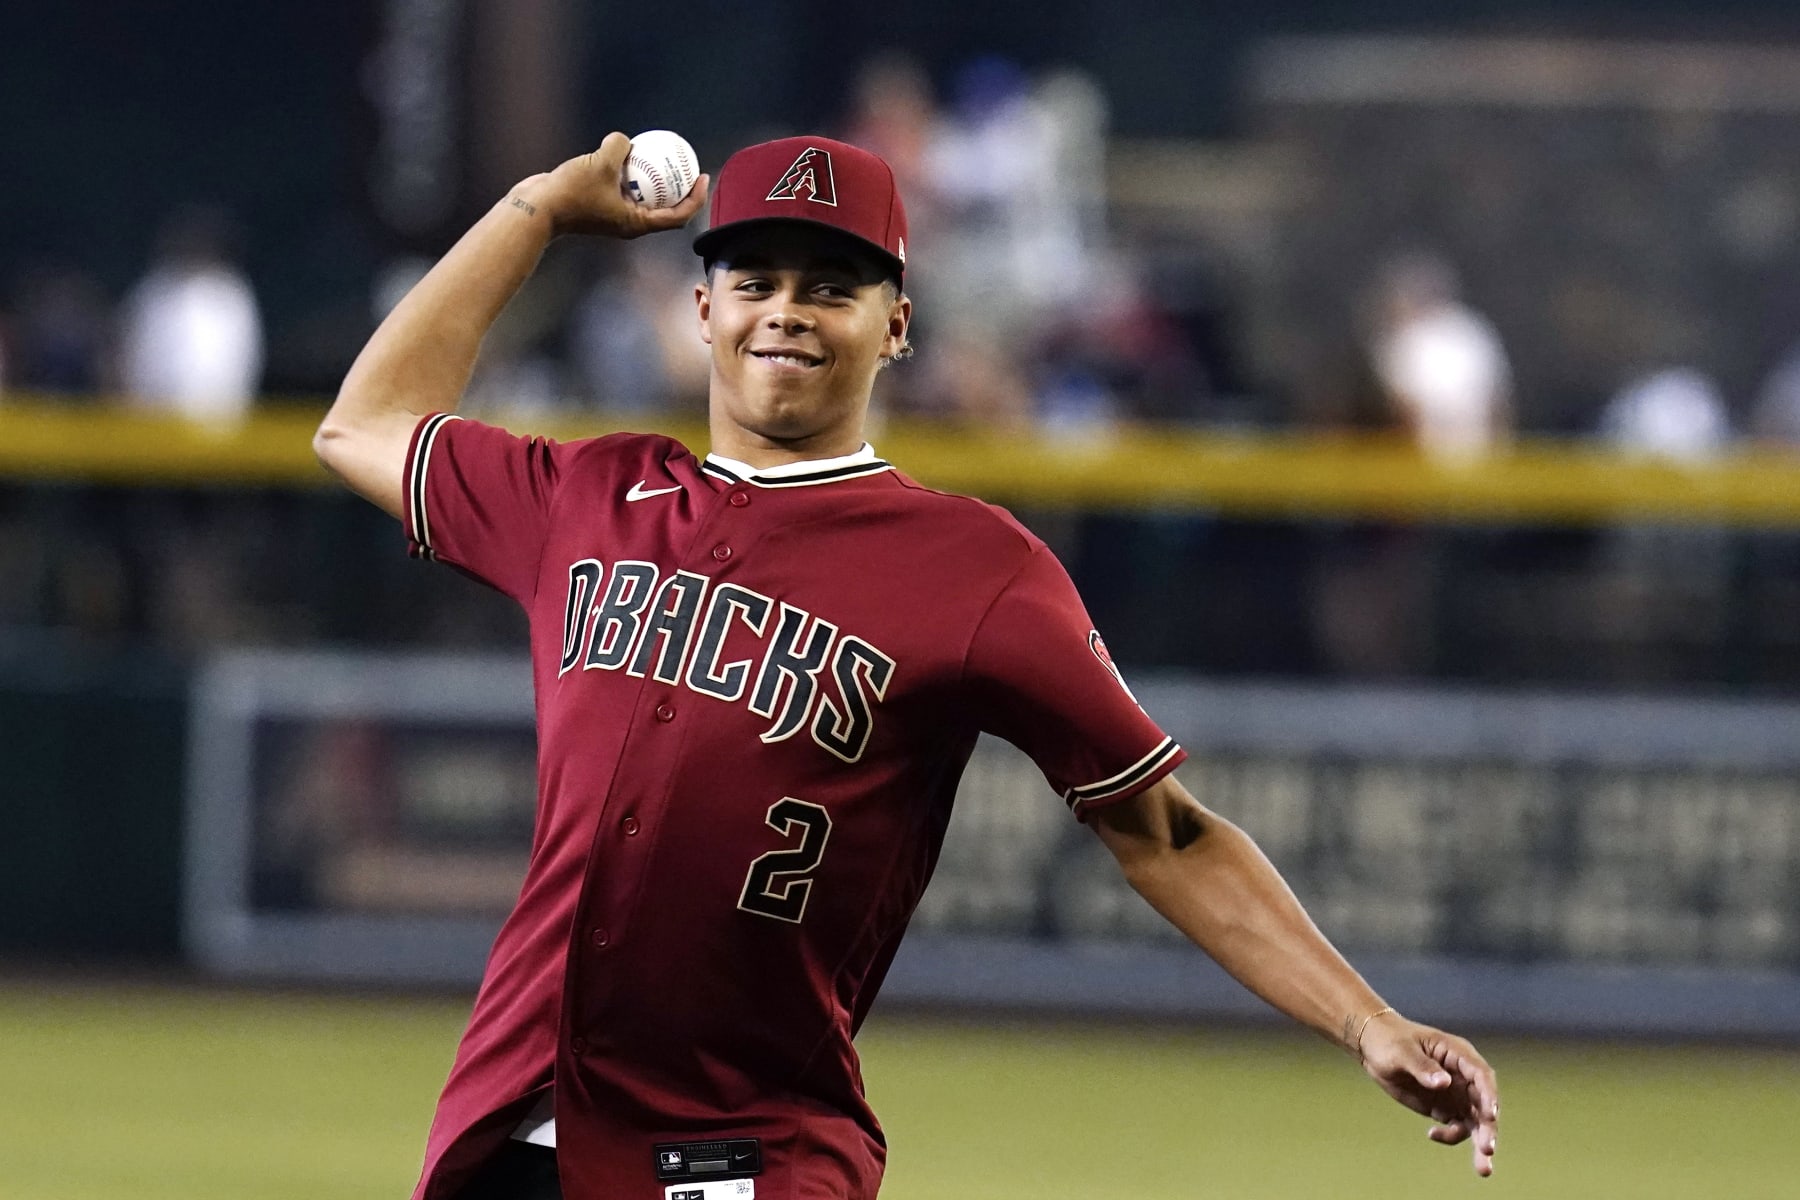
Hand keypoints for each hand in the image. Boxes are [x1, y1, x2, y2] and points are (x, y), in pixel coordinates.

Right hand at [513, 132, 709, 239]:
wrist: (537, 208)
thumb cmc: (571, 192)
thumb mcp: (602, 162)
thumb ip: (620, 147)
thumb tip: (626, 140)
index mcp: (636, 223)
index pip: (678, 216)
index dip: (696, 198)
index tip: (703, 176)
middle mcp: (628, 222)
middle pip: (664, 206)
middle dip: (679, 187)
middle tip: (687, 162)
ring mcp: (613, 213)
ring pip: (641, 194)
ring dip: (651, 176)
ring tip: (659, 152)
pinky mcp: (598, 203)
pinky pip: (621, 185)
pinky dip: (627, 171)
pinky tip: (626, 149)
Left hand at [1357, 1011, 1499, 1176]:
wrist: (1373, 1047)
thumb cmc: (1389, 1041)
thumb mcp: (1401, 1051)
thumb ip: (1422, 1067)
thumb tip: (1444, 1082)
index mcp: (1458, 1054)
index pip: (1481, 1075)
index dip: (1489, 1095)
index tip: (1490, 1116)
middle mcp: (1463, 1076)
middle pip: (1483, 1103)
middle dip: (1488, 1127)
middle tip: (1487, 1149)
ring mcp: (1457, 1094)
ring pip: (1476, 1121)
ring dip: (1480, 1142)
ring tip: (1483, 1169)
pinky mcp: (1446, 1107)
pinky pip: (1458, 1127)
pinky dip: (1451, 1136)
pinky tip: (1432, 1134)